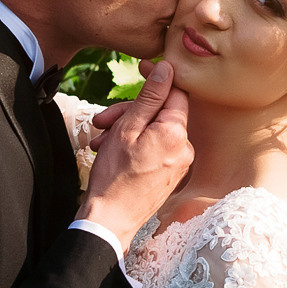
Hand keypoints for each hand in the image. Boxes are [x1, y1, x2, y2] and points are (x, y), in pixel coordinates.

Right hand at [76, 61, 191, 244]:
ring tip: (101, 141)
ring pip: (154, 131)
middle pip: (161, 113)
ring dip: (127, 130)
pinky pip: (156, 149)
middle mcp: (185, 148)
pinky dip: (135, 146)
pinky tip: (111, 152)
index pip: (175, 92)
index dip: (156, 81)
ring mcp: (180, 163)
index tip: (140, 71)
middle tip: (102, 121)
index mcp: (176, 133)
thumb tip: (168, 67)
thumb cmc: (114, 175)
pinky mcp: (172, 174)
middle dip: (130, 113)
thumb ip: (150, 96)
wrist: (110, 220)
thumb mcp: (127, 128)